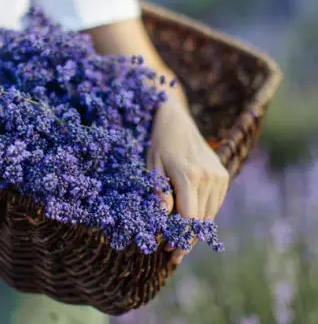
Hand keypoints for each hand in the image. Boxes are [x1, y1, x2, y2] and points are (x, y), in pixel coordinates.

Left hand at [147, 98, 228, 265]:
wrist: (177, 121)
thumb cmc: (159, 144)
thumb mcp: (152, 167)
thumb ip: (159, 194)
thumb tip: (160, 221)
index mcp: (189, 175)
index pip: (188, 217)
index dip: (178, 237)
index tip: (168, 251)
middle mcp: (209, 177)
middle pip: (201, 220)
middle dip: (187, 240)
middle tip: (172, 255)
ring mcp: (219, 176)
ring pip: (209, 215)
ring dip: (196, 232)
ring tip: (180, 244)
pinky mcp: (223, 175)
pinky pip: (214, 204)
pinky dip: (203, 216)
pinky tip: (189, 224)